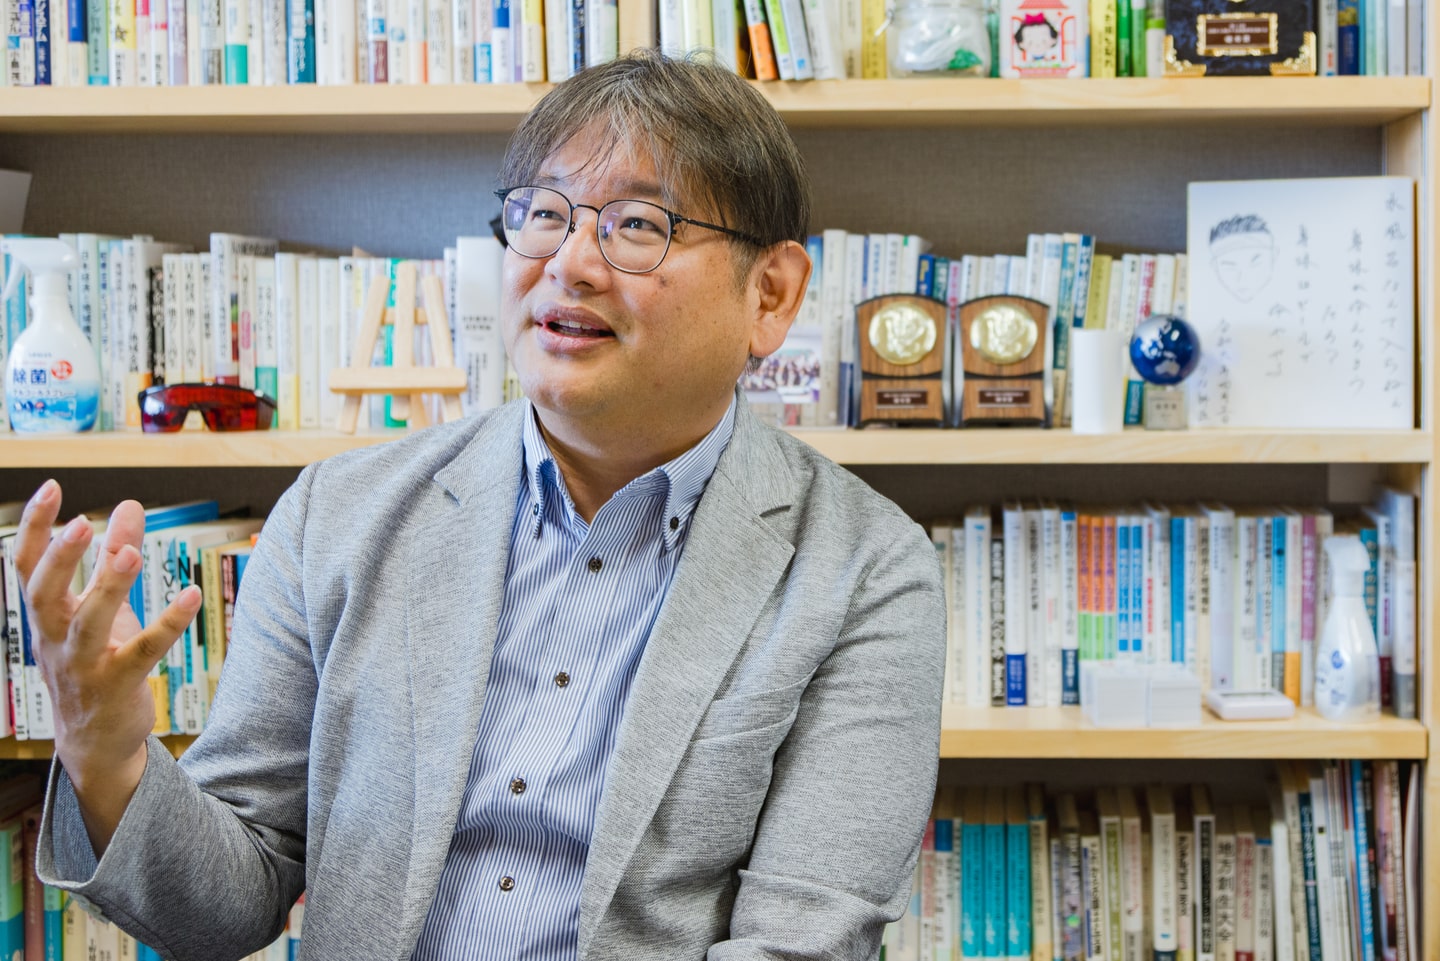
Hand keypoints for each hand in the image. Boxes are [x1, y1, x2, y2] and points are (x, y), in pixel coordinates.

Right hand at [15, 480, 200, 853]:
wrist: (94, 740)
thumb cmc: (94, 660)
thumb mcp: (100, 606)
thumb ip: (113, 555)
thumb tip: (129, 506)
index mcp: (45, 616)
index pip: (28, 567)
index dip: (36, 528)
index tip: (52, 487)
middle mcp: (54, 639)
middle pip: (44, 594)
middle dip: (61, 559)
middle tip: (81, 523)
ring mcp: (83, 666)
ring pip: (88, 624)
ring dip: (106, 587)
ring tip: (129, 553)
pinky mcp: (118, 686)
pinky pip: (143, 652)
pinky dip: (167, 624)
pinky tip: (192, 595)